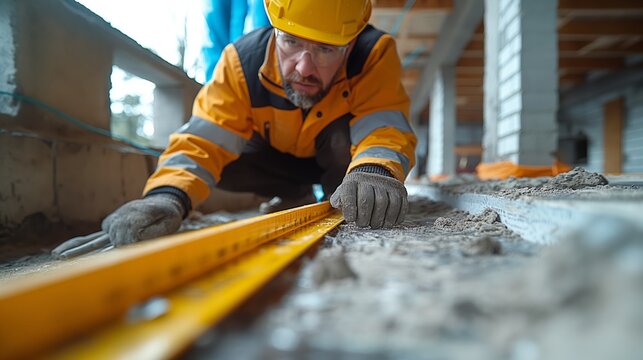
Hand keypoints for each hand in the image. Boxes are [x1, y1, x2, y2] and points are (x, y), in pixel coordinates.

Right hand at [52, 194, 184, 258]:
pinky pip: (92, 238)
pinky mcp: (108, 228)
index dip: (126, 246)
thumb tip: (132, 241)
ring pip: (93, 239)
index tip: (128, 254)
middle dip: (91, 252)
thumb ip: (153, 232)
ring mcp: (112, 224)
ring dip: (76, 248)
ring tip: (58, 256)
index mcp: (136, 218)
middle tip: (66, 260)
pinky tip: (61, 252)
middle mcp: (119, 220)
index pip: (126, 237)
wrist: (162, 201)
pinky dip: (77, 245)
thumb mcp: (168, 222)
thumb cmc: (168, 215)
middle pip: (104, 239)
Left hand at [330, 171, 407, 228]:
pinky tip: (387, 222)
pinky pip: (400, 205)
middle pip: (368, 200)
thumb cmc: (356, 193)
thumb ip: (337, 200)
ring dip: (379, 219)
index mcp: (353, 181)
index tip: (351, 219)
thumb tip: (337, 203)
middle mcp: (370, 180)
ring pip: (384, 203)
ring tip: (375, 224)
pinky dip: (394, 217)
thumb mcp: (343, 193)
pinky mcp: (399, 190)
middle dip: (365, 217)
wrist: (375, 179)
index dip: (349, 209)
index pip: (349, 194)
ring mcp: (387, 184)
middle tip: (363, 224)